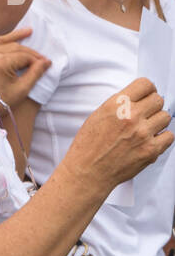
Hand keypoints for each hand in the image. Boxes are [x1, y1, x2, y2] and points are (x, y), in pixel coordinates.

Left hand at [0, 27, 50, 107]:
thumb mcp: (21, 90)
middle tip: (41, 58)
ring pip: (3, 42)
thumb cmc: (0, 101)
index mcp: (0, 63)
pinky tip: (12, 37)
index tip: (46, 64)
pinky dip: (3, 40)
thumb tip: (47, 62)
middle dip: (30, 52)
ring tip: (30, 32)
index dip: (37, 60)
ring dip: (16, 38)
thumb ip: (35, 74)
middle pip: (15, 48)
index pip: (24, 56)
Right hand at [63, 77, 172, 197]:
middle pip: (158, 99)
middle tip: (144, 115)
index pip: (146, 84)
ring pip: (165, 117)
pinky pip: (169, 136)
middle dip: (152, 106)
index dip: (147, 90)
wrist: (88, 171)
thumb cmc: (89, 145)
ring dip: (157, 122)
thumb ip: (120, 104)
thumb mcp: (98, 116)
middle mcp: (131, 116)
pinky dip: (162, 138)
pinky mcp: (151, 150)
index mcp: (116, 105)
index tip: (146, 96)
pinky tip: (149, 140)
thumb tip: (140, 98)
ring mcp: (143, 133)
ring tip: (144, 129)